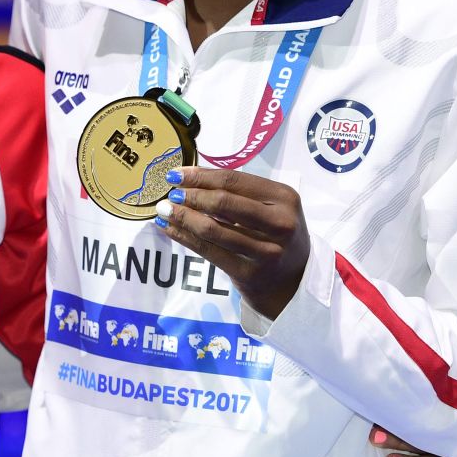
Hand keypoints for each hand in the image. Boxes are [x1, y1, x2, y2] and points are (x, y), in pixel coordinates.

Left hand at [153, 166, 309, 319]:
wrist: (292, 281)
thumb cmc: (275, 235)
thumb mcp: (270, 208)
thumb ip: (238, 194)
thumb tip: (191, 178)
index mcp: (284, 197)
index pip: (235, 180)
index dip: (202, 176)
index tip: (177, 174)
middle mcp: (280, 223)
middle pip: (224, 202)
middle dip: (191, 195)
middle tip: (170, 194)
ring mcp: (266, 251)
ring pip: (213, 229)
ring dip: (183, 217)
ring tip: (164, 211)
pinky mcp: (249, 273)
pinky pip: (209, 251)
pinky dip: (185, 238)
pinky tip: (170, 229)